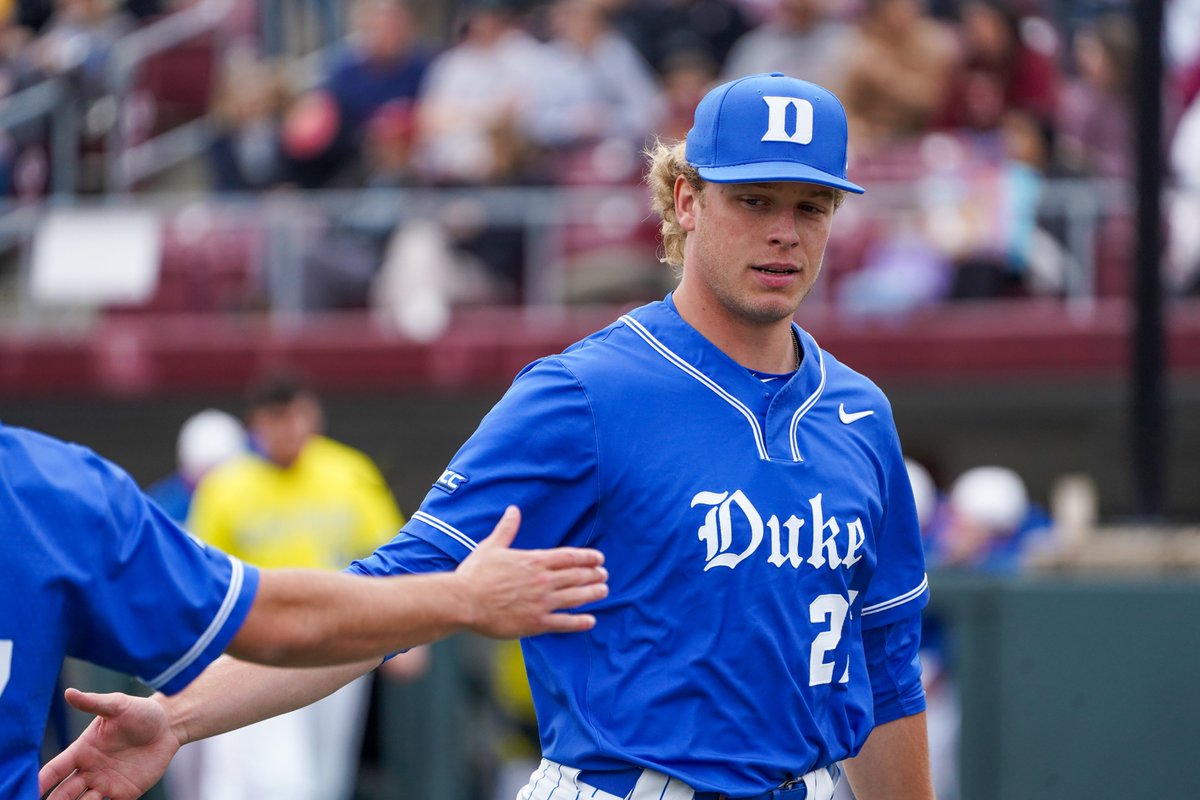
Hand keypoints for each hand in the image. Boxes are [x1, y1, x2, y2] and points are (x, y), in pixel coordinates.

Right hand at [39, 688, 180, 799]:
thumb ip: (94, 703)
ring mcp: (105, 783)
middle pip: (64, 793)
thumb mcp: (117, 705)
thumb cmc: (141, 712)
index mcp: (83, 750)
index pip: (56, 769)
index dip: (42, 780)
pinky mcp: (124, 793)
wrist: (169, 725)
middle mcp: (90, 770)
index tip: (30, 790)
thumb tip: (69, 692)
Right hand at [456, 506, 606, 637]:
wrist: (464, 601)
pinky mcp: (535, 623)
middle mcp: (542, 581)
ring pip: (575, 597)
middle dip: (593, 574)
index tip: (599, 558)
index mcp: (534, 561)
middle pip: (576, 576)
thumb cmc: (475, 573)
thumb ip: (507, 529)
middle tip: (605, 575)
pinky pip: (564, 623)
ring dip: (592, 594)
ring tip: (604, 591)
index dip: (587, 557)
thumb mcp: (492, 546)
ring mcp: (541, 603)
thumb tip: (513, 509)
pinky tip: (591, 621)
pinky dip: (579, 622)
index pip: (569, 557)